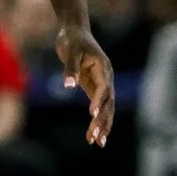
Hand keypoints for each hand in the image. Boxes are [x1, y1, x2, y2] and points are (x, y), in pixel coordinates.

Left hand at [56, 21, 115, 145]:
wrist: (74, 32)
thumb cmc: (72, 40)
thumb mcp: (70, 52)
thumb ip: (70, 69)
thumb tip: (68, 86)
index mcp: (103, 68)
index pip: (104, 88)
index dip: (99, 101)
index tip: (92, 115)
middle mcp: (106, 78)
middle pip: (108, 103)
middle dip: (103, 121)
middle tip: (97, 138)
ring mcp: (102, 84)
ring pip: (106, 109)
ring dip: (102, 126)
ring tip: (97, 143)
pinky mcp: (94, 88)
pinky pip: (98, 108)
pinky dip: (96, 121)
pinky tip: (92, 136)